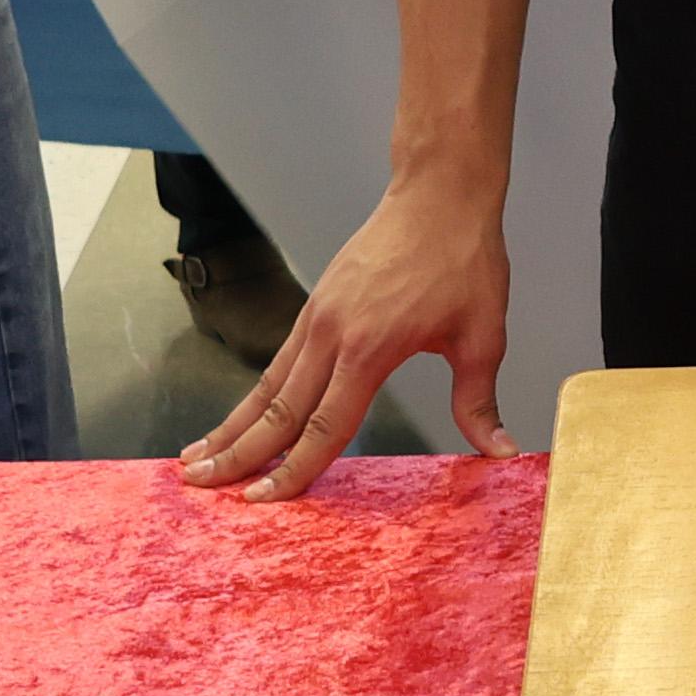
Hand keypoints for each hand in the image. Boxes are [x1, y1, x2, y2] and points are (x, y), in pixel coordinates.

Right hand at [176, 169, 513, 498]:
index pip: (324, 426)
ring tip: (195, 458)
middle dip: (237, 455)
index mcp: (369, 348)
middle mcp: (332, 334)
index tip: (262, 502)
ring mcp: (318, 316)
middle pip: (278, 410)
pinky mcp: (317, 303)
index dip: (293, 469)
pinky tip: (243, 414)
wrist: (439, 193)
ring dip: (232, 425)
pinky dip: (256, 393)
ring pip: (267, 384)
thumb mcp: (483, 335)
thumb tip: (499, 451)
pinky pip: (280, 359)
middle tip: (199, 487)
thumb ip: (478, 400)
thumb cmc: (463, 260)